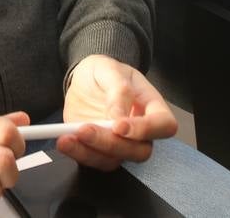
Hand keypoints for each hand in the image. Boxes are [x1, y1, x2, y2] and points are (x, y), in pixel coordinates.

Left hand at [58, 55, 177, 170]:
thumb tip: (119, 118)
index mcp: (152, 107)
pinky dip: (78, 154)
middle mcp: (140, 131)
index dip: (145, 130)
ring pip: (115, 160)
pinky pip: (94, 160)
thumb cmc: (105, 72)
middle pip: (139, 150)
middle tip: (85, 129)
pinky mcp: (99, 150)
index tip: (119, 126)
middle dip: (111, 144)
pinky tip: (65, 141)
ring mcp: (120, 143)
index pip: (163, 126)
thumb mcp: (111, 69)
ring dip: (90, 151)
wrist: (85, 79)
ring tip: (68, 137)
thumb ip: (119, 91)